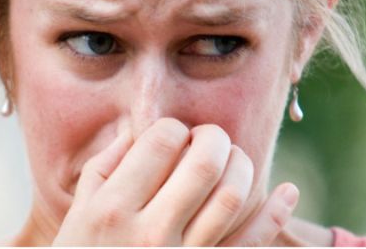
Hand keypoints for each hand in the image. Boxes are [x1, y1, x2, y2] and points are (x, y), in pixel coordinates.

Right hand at [52, 118, 298, 245]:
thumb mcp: (79, 212)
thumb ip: (104, 167)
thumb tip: (135, 132)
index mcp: (114, 208)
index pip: (161, 142)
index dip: (173, 128)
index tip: (172, 136)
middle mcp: (151, 232)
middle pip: (203, 163)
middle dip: (213, 138)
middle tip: (209, 137)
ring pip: (232, 197)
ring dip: (242, 167)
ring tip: (233, 159)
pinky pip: (251, 243)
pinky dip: (275, 215)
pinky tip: (286, 191)